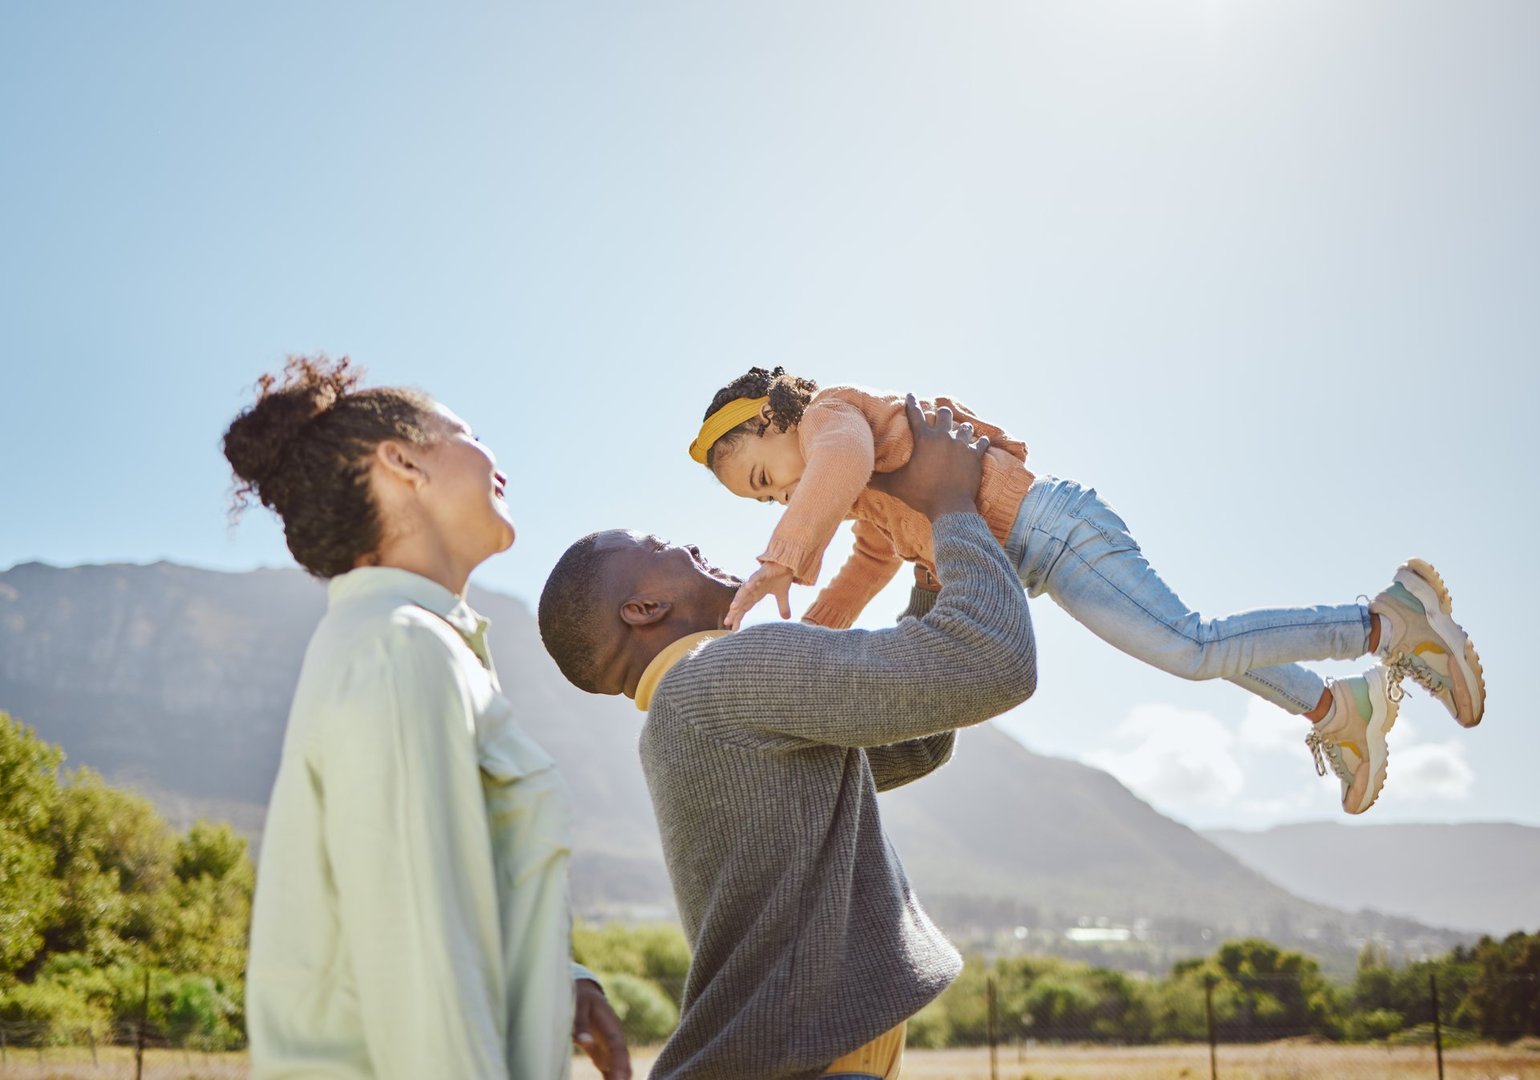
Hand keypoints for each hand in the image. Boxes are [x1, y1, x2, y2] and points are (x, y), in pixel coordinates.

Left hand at [573, 980, 631, 1079]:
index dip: (620, 1065)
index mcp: (611, 1026)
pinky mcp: (601, 1052)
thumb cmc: (582, 997)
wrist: (585, 992)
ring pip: (617, 1066)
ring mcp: (609, 1046)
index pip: (618, 1049)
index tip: (619, 1079)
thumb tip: (585, 1042)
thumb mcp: (579, 1005)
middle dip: (622, 1076)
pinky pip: (608, 1068)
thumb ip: (581, 1023)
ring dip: (617, 1078)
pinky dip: (610, 1077)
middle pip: (622, 1061)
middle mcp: (614, 1038)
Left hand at [724, 561, 794, 629]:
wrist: (786, 562)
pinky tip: (748, 587)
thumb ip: (783, 607)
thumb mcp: (782, 595)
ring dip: (739, 599)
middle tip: (727, 622)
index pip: (745, 608)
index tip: (733, 629)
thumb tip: (786, 618)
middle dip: (734, 612)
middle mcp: (753, 588)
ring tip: (733, 608)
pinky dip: (752, 582)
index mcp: (756, 594)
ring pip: (745, 590)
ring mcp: (756, 580)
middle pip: (742, 601)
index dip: (739, 617)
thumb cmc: (781, 576)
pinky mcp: (762, 572)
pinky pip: (756, 577)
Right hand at [868, 394, 989, 519]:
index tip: (911, 395)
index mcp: (924, 439)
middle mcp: (944, 437)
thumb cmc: (921, 494)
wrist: (950, 505)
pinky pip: (981, 442)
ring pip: (965, 426)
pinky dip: (981, 441)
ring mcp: (962, 445)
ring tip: (962, 428)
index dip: (911, 403)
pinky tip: (982, 440)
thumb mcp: (896, 486)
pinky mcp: (975, 456)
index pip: (915, 414)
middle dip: (941, 412)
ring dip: (962, 427)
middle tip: (940, 413)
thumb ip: (878, 481)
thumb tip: (861, 480)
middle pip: (944, 414)